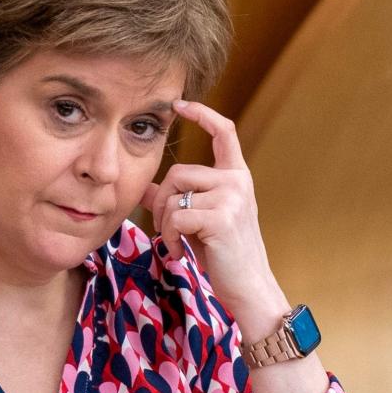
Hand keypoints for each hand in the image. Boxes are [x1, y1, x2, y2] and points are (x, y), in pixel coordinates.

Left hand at [139, 100, 288, 335]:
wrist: (248, 287)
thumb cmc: (223, 254)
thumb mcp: (200, 220)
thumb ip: (176, 199)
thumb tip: (142, 186)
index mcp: (236, 176)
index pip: (224, 132)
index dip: (202, 114)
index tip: (180, 105)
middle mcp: (237, 181)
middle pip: (177, 172)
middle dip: (161, 202)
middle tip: (165, 230)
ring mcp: (232, 197)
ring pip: (173, 195)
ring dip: (164, 224)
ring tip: (176, 244)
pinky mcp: (221, 218)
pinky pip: (176, 217)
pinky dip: (169, 238)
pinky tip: (180, 253)